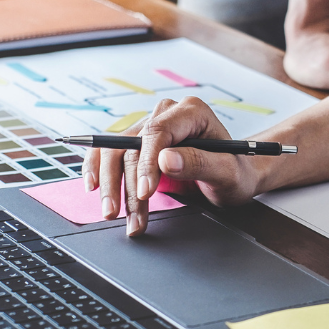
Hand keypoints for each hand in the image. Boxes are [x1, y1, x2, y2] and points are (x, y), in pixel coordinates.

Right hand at [83, 97, 262, 236]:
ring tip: (113, 213)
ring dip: (111, 185)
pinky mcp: (137, 142)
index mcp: (192, 112)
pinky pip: (109, 151)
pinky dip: (97, 169)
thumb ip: (200, 163)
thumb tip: (166, 160)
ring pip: (116, 152)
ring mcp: (149, 127)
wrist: (234, 176)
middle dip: (129, 186)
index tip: (146, 192)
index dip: (147, 163)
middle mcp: (166, 114)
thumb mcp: (227, 172)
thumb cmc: (235, 171)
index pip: (157, 133)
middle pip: (134, 146)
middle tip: (129, 217)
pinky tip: (93, 187)